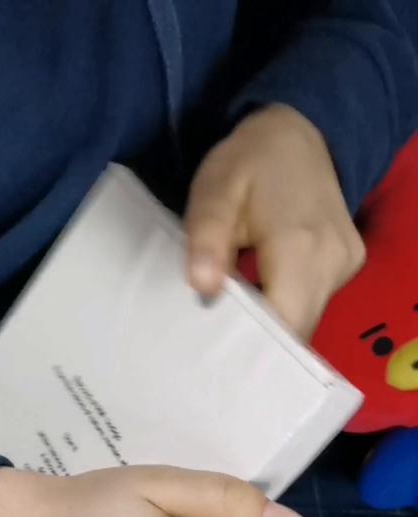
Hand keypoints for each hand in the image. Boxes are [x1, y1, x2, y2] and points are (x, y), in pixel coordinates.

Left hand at [186, 104, 365, 338]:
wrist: (299, 132)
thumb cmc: (250, 162)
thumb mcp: (215, 190)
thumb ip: (208, 237)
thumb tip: (203, 287)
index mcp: (302, 246)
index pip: (284, 324)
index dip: (252, 346)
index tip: (217, 351)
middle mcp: (333, 261)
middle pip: (297, 328)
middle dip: (259, 341)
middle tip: (217, 340)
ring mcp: (346, 265)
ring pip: (305, 319)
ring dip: (272, 326)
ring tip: (234, 322)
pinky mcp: (347, 266)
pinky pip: (312, 304)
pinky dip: (284, 308)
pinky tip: (258, 301)